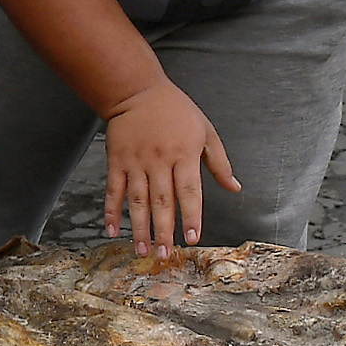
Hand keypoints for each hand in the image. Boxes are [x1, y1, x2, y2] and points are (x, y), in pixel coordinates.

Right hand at [101, 79, 238, 253]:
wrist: (136, 91)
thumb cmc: (175, 110)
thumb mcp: (205, 130)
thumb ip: (219, 162)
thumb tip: (234, 187)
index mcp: (183, 154)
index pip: (189, 191)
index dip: (191, 216)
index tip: (193, 237)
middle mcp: (158, 161)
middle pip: (161, 201)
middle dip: (164, 230)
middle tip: (165, 254)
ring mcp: (135, 162)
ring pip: (136, 201)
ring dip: (139, 227)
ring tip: (142, 249)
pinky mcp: (116, 162)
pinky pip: (113, 191)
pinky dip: (111, 212)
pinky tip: (113, 231)